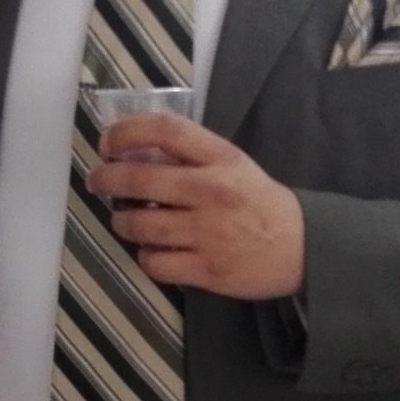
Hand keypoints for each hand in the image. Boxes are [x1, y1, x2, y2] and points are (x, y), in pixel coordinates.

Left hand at [88, 116, 306, 298]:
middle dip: (106, 179)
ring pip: (139, 226)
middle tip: (98, 181)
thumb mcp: (233, 165)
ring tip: (125, 220)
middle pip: (140, 179)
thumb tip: (133, 151)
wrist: (301, 247)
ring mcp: (208, 233)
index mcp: (221, 159)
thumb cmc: (259, 202)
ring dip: (122, 222)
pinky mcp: (206, 269)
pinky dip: (146, 256)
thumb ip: (191, 156)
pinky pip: (154, 263)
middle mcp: (212, 192)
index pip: (166, 131)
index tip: (109, 142)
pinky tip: (152, 250)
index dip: (126, 132)